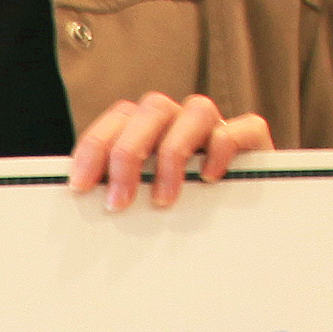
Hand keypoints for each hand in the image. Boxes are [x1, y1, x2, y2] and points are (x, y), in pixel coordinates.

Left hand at [69, 93, 271, 214]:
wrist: (243, 223)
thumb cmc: (177, 211)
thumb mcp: (139, 201)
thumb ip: (118, 191)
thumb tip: (81, 203)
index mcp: (148, 128)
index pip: (118, 119)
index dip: (94, 147)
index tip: (81, 186)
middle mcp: (180, 120)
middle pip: (152, 109)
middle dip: (128, 154)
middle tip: (118, 203)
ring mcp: (215, 127)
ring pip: (197, 109)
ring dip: (173, 153)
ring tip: (163, 198)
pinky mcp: (251, 140)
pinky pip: (241, 127)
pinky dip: (222, 149)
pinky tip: (208, 179)